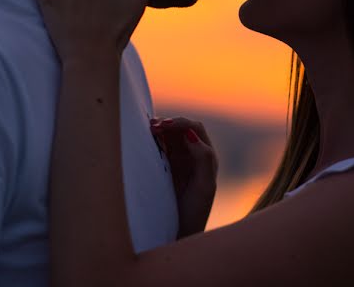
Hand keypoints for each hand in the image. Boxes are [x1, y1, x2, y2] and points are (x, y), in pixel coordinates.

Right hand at [151, 116, 218, 236]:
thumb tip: (191, 134)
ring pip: (170, 137)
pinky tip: (147, 139)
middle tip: (152, 126)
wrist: (182, 231)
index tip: (165, 125)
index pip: (195, 130)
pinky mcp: (166, 168)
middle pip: (182, 129)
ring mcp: (179, 161)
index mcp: (206, 156)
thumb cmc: (196, 210)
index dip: (181, 124)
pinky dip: (154, 140)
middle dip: (169, 124)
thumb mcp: (205, 186)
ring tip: (148, 129)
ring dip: (160, 130)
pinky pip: (161, 148)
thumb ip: (203, 158)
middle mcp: (194, 155)